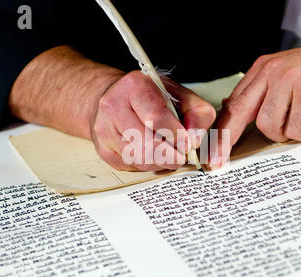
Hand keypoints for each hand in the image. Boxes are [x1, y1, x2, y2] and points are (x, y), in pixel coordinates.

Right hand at [91, 70, 215, 170]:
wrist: (116, 97)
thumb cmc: (151, 97)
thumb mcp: (181, 95)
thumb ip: (197, 114)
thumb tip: (194, 140)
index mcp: (135, 86)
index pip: (156, 117)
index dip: (176, 135)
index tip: (187, 143)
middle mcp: (114, 106)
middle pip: (146, 144)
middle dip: (170, 155)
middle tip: (181, 156)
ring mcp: (104, 129)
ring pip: (138, 159)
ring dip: (160, 163)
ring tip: (169, 155)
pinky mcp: (103, 149)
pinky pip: (130, 166)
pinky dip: (148, 165)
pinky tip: (153, 155)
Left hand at [210, 23, 300, 168]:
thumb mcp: (286, 74)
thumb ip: (261, 93)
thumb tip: (235, 111)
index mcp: (263, 69)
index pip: (233, 104)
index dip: (221, 129)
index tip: (213, 149)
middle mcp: (271, 73)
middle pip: (238, 113)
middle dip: (225, 141)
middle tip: (218, 160)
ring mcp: (288, 83)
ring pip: (269, 126)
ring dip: (286, 132)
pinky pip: (295, 130)